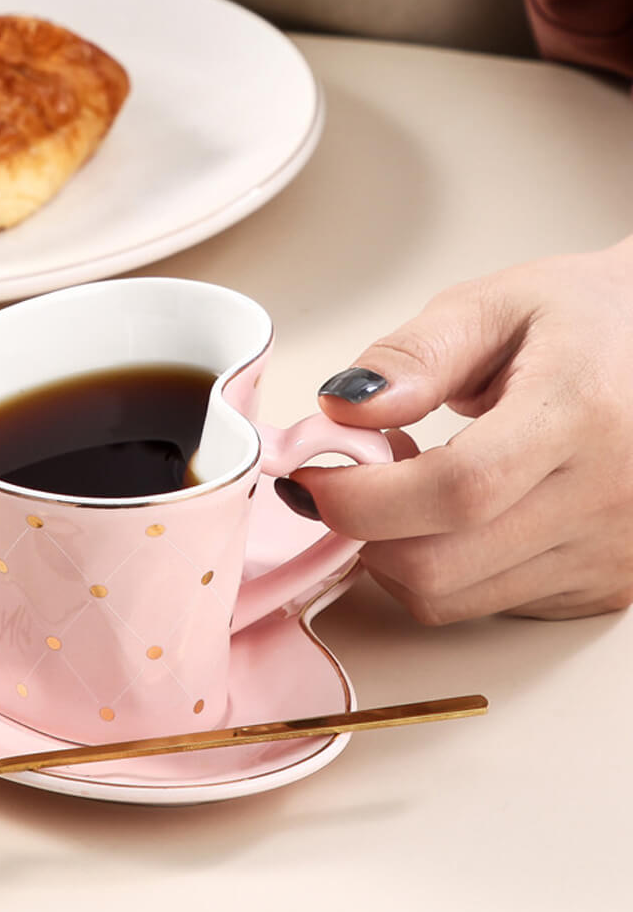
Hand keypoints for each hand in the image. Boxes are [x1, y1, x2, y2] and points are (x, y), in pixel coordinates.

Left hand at [277, 236, 632, 623]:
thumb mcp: (496, 306)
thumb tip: (342, 408)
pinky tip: (456, 514)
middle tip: (355, 475)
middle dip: (363, 529)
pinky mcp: (602, 587)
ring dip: (395, 552)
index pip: (454, 489)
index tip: (307, 475)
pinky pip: (483, 604)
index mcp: (581, 415)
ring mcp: (609, 554)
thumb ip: (413, 356)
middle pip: (439, 563)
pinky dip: (440, 569)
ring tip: (410, 486)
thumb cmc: (588, 323)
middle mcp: (606, 499)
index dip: (361, 496)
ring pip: (450, 597)